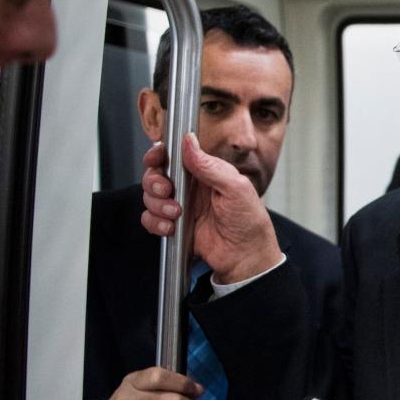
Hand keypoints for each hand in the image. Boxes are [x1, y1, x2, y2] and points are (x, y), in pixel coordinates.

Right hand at [140, 134, 283, 283]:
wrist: (246, 257)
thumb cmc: (249, 222)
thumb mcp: (236, 188)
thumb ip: (210, 166)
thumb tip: (189, 142)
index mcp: (205, 172)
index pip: (174, 155)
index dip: (159, 154)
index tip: (155, 158)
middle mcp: (190, 187)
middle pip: (155, 174)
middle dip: (154, 181)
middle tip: (166, 190)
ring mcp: (180, 206)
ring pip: (150, 197)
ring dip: (157, 204)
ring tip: (176, 213)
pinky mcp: (173, 226)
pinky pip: (150, 219)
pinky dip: (155, 222)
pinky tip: (171, 227)